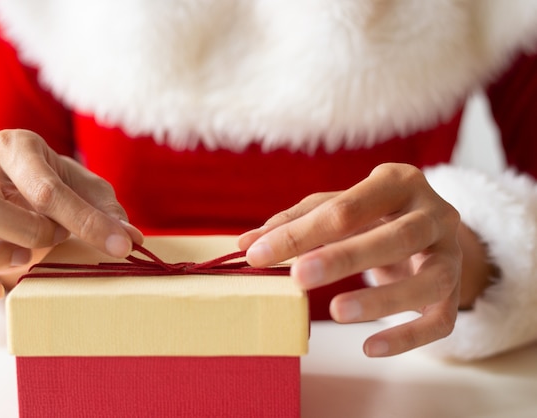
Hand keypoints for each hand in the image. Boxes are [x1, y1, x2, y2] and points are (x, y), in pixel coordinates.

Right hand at [0, 129, 142, 301]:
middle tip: (56, 238)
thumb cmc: (66, 191)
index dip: (86, 221)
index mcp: (16, 149)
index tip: (121, 245)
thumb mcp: (93, 192)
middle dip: (28, 232)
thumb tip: (130, 239)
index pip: (43, 187)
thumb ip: (108, 212)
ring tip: (24, 260)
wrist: (39, 200)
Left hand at [239, 163, 462, 356]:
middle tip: (299, 277)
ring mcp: (450, 254)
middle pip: (394, 237)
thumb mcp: (338, 208)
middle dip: (344, 258)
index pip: (347, 207)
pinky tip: (369, 348)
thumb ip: (295, 222)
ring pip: (427, 280)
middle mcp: (433, 213)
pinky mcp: (456, 291)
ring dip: (382, 299)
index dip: (301, 232)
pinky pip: (441, 319)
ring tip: (336, 313)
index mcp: (398, 182)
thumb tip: (246, 245)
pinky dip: (407, 336)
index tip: (258, 255)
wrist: (430, 230)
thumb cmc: (373, 215)